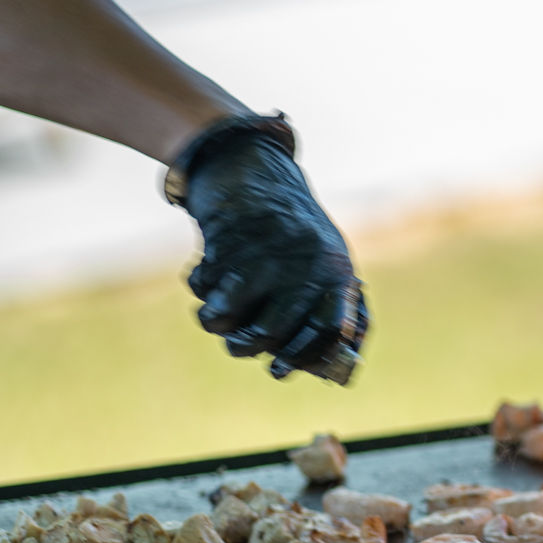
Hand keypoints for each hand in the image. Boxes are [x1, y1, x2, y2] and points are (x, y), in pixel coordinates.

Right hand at [172, 117, 367, 381]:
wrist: (252, 170)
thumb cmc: (294, 233)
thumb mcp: (328, 263)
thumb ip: (340, 312)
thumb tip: (341, 371)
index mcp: (336, 271)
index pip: (330, 330)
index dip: (304, 357)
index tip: (278, 369)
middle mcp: (305, 263)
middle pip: (270, 334)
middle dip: (247, 346)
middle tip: (240, 342)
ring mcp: (265, 252)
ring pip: (228, 320)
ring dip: (216, 322)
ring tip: (218, 313)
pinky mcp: (227, 241)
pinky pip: (203, 290)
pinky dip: (201, 286)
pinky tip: (210, 270)